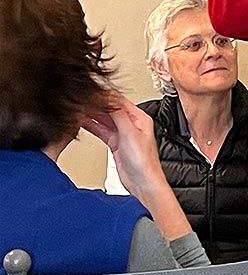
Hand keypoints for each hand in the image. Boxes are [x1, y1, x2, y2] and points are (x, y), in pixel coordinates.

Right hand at [81, 96, 190, 238]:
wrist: (143, 183)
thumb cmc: (144, 162)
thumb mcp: (130, 133)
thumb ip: (118, 115)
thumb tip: (107, 98)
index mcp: (139, 118)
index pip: (117, 100)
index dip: (102, 95)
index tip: (87, 90)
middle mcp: (131, 124)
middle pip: (108, 108)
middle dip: (93, 103)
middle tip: (77, 99)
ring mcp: (122, 133)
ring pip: (102, 119)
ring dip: (89, 114)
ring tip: (74, 108)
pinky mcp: (115, 143)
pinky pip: (100, 130)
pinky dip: (90, 125)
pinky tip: (79, 121)